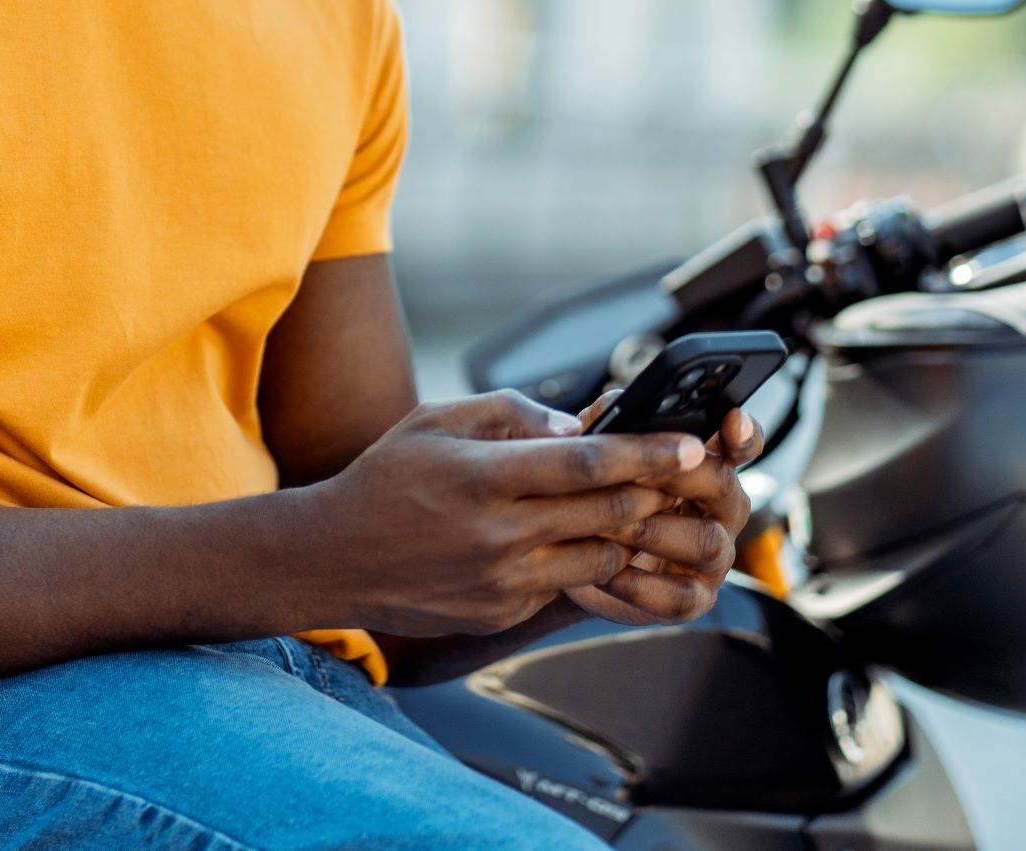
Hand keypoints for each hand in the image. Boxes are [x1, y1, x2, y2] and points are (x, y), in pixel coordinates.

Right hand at [302, 391, 710, 637]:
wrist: (334, 558)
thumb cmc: (386, 477)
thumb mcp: (437, 420)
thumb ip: (511, 413)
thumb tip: (577, 424)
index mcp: (484, 476)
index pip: (588, 463)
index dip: (648, 453)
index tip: (691, 445)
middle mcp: (498, 535)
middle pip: (607, 512)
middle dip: (653, 491)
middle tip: (682, 473)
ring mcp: (502, 582)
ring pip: (599, 557)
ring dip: (624, 531)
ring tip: (631, 505)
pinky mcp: (500, 612)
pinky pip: (564, 584)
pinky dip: (579, 559)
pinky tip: (573, 537)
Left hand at [561, 389, 767, 627]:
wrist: (573, 560)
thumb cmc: (596, 495)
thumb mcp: (598, 451)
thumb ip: (609, 421)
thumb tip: (617, 403)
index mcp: (707, 465)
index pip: (741, 444)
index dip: (744, 432)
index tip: (731, 419)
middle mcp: (722, 509)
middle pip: (724, 485)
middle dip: (680, 476)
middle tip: (638, 470)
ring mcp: (714, 556)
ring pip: (706, 541)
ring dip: (655, 531)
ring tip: (610, 524)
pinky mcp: (694, 599)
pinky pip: (679, 596)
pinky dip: (640, 585)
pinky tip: (608, 573)